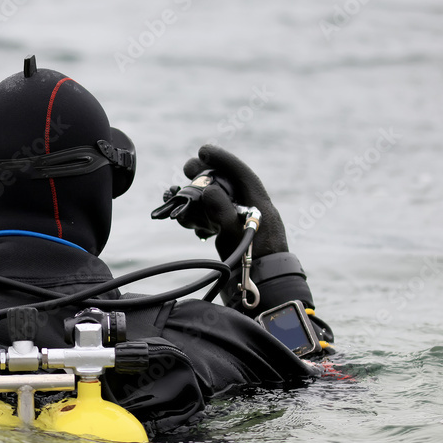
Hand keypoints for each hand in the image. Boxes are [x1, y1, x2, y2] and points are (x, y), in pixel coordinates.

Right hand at [177, 144, 288, 259]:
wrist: (264, 292)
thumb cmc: (256, 264)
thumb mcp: (239, 236)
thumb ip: (224, 214)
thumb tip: (207, 191)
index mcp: (259, 204)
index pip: (241, 173)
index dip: (222, 159)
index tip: (202, 151)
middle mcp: (250, 209)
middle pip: (227, 183)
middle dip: (205, 173)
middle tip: (186, 168)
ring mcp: (240, 222)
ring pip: (217, 200)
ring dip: (197, 195)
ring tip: (178, 193)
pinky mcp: (232, 236)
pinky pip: (213, 218)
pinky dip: (199, 215)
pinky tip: (188, 221)